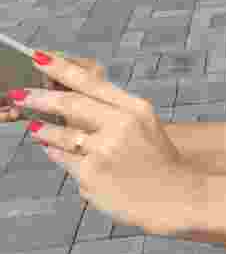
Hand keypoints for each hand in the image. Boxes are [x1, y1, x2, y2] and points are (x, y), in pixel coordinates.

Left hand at [13, 52, 202, 236]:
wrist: (176, 195)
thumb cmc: (158, 160)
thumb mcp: (145, 125)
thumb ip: (112, 111)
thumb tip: (71, 102)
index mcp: (136, 108)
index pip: (91, 82)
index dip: (61, 69)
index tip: (39, 58)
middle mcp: (122, 126)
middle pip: (70, 104)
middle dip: (40, 98)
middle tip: (20, 94)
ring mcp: (105, 150)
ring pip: (61, 135)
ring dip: (43, 130)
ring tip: (36, 127)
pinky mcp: (92, 175)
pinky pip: (63, 160)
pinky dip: (56, 154)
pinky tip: (56, 151)